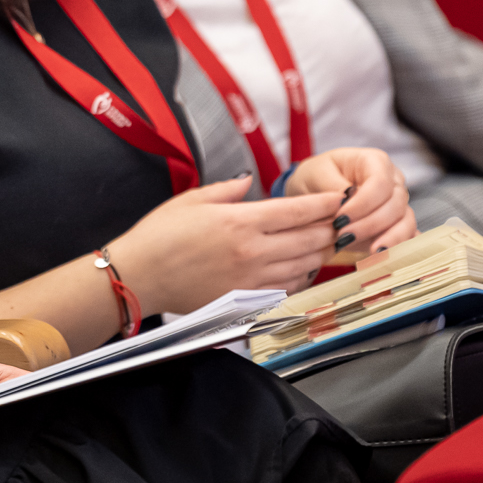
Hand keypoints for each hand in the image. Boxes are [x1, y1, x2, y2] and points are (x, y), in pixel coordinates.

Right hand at [111, 176, 340, 311]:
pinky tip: (302, 268)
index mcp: (240, 221)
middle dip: (330, 228)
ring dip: (321, 253)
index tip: (337, 199)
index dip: (323, 204)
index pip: (297, 211)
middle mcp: (252, 251)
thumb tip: (250, 183)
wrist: (140, 276)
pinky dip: (302, 277)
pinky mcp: (246, 300)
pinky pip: (287, 288)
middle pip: (310, 239)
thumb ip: (227, 190)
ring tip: (329, 242)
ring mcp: (252, 279)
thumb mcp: (192, 199)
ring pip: (305, 266)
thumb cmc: (159, 236)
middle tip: (342, 220)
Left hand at [285, 148, 417, 255]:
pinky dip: (399, 248)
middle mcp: (393, 181)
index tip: (340, 220)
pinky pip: (407, 236)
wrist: (315, 190)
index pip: (380, 183)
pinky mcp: (396, 224)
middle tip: (343, 238)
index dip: (363, 204)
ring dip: (389, 239)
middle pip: (395, 204)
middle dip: (371, 224)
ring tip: (371, 254)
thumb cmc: (316, 177)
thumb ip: (333, 186)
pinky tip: (389, 258)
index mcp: (375, 162)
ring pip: (406, 222)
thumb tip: (348, 199)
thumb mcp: (316, 174)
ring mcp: (398, 203)